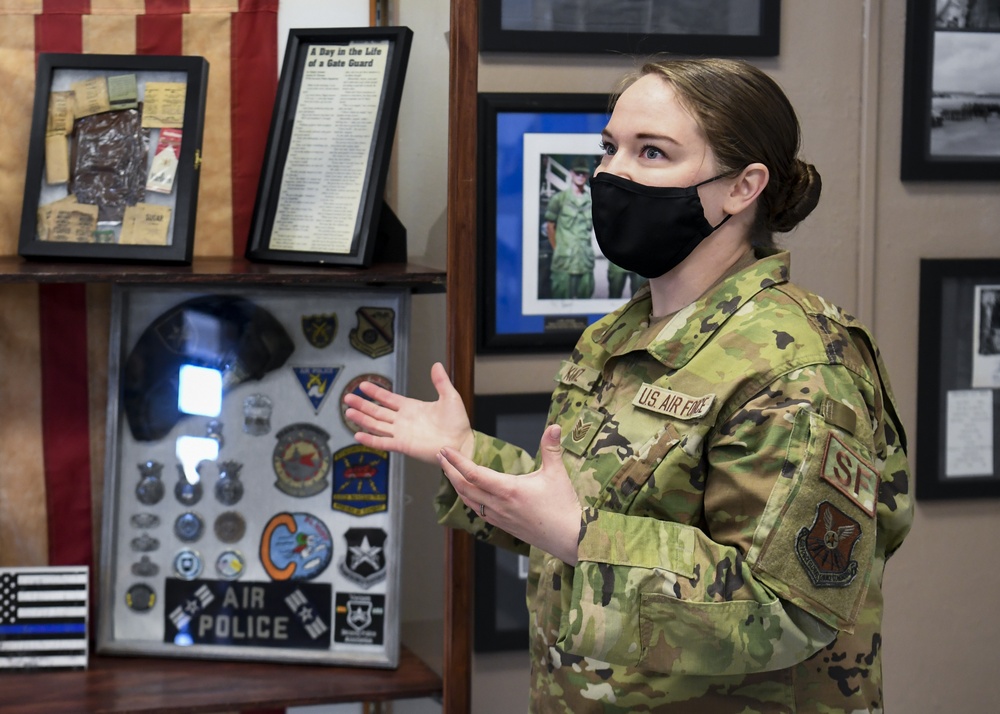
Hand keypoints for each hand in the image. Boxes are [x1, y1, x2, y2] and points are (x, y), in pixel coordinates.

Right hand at [343, 361, 473, 464]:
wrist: (461, 442)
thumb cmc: (457, 423)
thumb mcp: (449, 397)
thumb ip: (440, 382)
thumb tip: (436, 364)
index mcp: (411, 408)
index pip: (388, 398)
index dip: (375, 392)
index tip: (362, 385)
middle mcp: (403, 420)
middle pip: (377, 411)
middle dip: (362, 404)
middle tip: (346, 398)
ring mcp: (401, 433)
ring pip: (376, 425)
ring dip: (362, 419)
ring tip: (348, 412)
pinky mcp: (403, 445)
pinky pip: (383, 442)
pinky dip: (370, 439)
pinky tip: (358, 434)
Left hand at [437, 424, 581, 564]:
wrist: (569, 538)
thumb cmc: (563, 506)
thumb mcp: (557, 474)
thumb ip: (551, 448)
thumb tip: (555, 426)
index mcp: (508, 490)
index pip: (474, 473)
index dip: (457, 461)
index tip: (445, 450)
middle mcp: (499, 505)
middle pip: (464, 487)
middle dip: (449, 470)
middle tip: (440, 455)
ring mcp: (499, 517)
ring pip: (468, 500)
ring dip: (456, 484)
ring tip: (449, 471)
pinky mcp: (502, 525)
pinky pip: (477, 511)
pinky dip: (467, 498)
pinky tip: (467, 492)